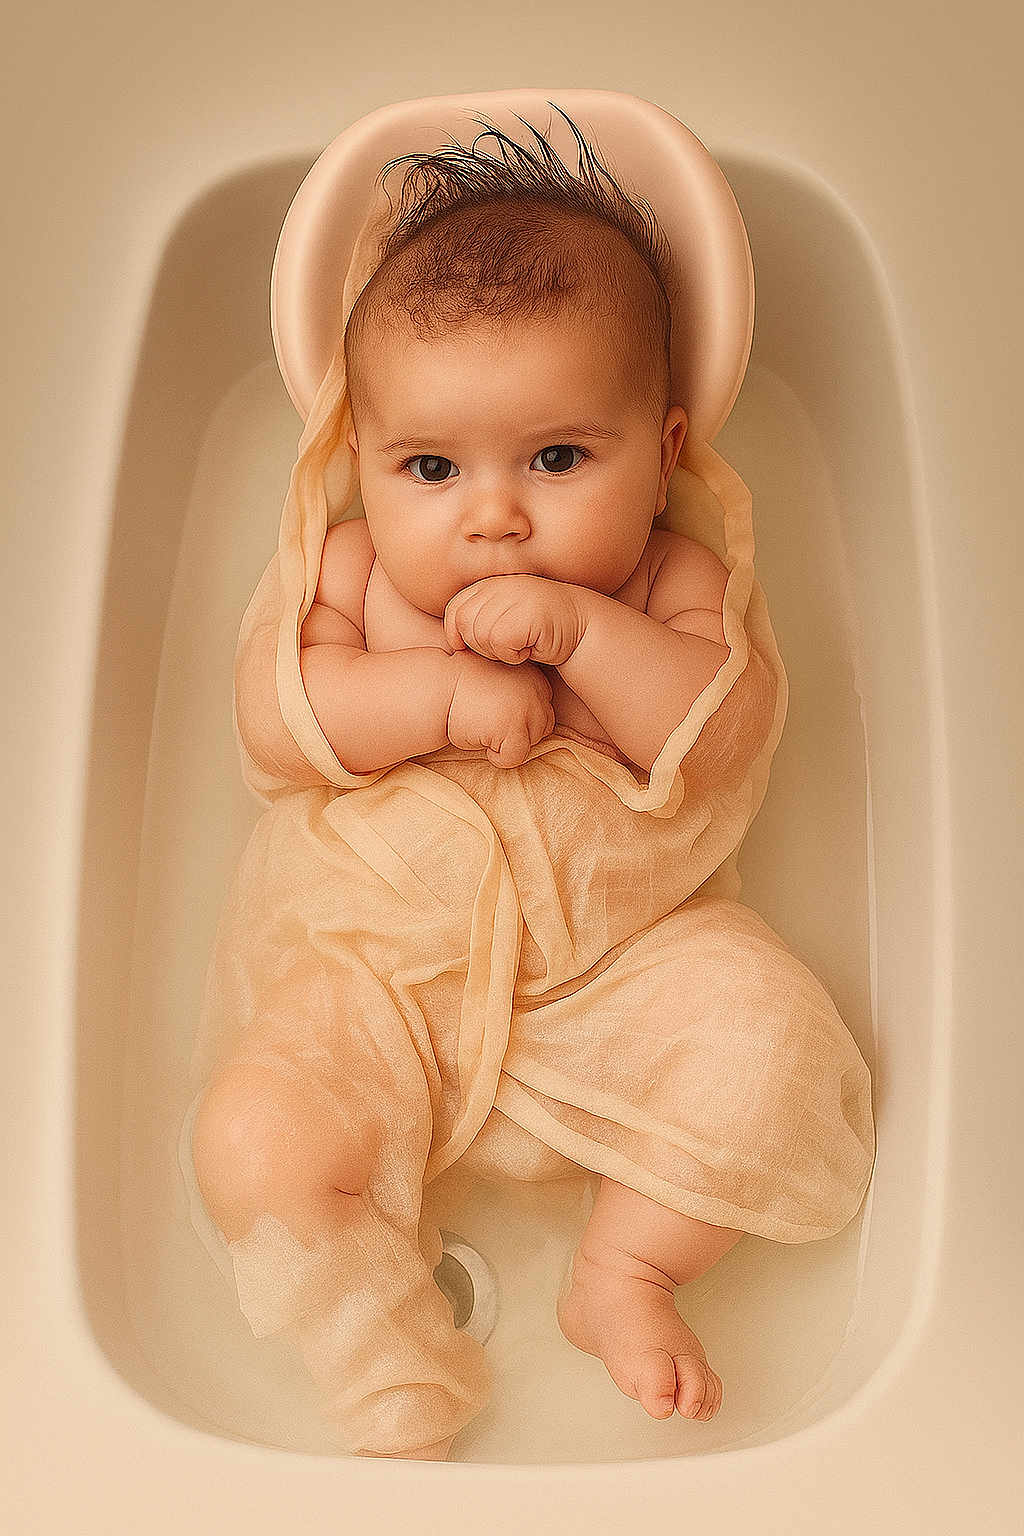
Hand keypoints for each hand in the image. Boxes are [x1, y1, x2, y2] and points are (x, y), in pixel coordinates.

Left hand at [442, 575, 586, 667]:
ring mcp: (512, 597)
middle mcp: (498, 586)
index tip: (478, 645)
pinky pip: (499, 644)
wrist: (580, 628)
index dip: (457, 633)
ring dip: (500, 652)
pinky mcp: (524, 614)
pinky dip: (514, 655)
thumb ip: (478, 619)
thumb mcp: (504, 618)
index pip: (454, 610)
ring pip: (480, 637)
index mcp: (489, 585)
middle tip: (509, 644)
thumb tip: (451, 643)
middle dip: (481, 646)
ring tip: (523, 643)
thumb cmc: (538, 630)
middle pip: (464, 626)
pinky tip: (532, 646)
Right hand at [447, 651, 554, 767]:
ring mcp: (527, 708)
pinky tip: (478, 737)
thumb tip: (542, 724)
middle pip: (543, 726)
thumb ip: (522, 692)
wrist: (435, 688)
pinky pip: (515, 757)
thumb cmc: (461, 686)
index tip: (494, 711)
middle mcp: (536, 689)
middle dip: (519, 731)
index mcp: (534, 675)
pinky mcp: (513, 727)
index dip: (518, 717)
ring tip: (483, 726)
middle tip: (488, 722)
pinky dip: (498, 757)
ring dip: (508, 743)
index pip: (544, 708)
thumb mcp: (500, 678)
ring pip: (532, 743)